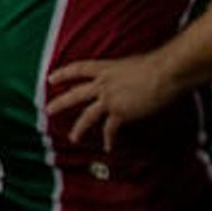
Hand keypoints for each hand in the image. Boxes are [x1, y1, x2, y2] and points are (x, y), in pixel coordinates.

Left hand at [46, 53, 179, 151]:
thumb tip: (125, 77)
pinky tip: (108, 147)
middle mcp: (102, 83)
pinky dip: (109, 139)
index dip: (63, 73)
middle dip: (60, 102)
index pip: (78, 69)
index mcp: (104, 67)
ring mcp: (109, 99)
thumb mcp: (130, 63)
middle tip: (48, 109)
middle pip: (75, 94)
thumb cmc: (154, 64)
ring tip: (73, 138)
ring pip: (87, 115)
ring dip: (79, 128)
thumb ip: (122, 72)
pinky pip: (110, 129)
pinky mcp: (120, 113)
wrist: (163, 73)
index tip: (51, 78)